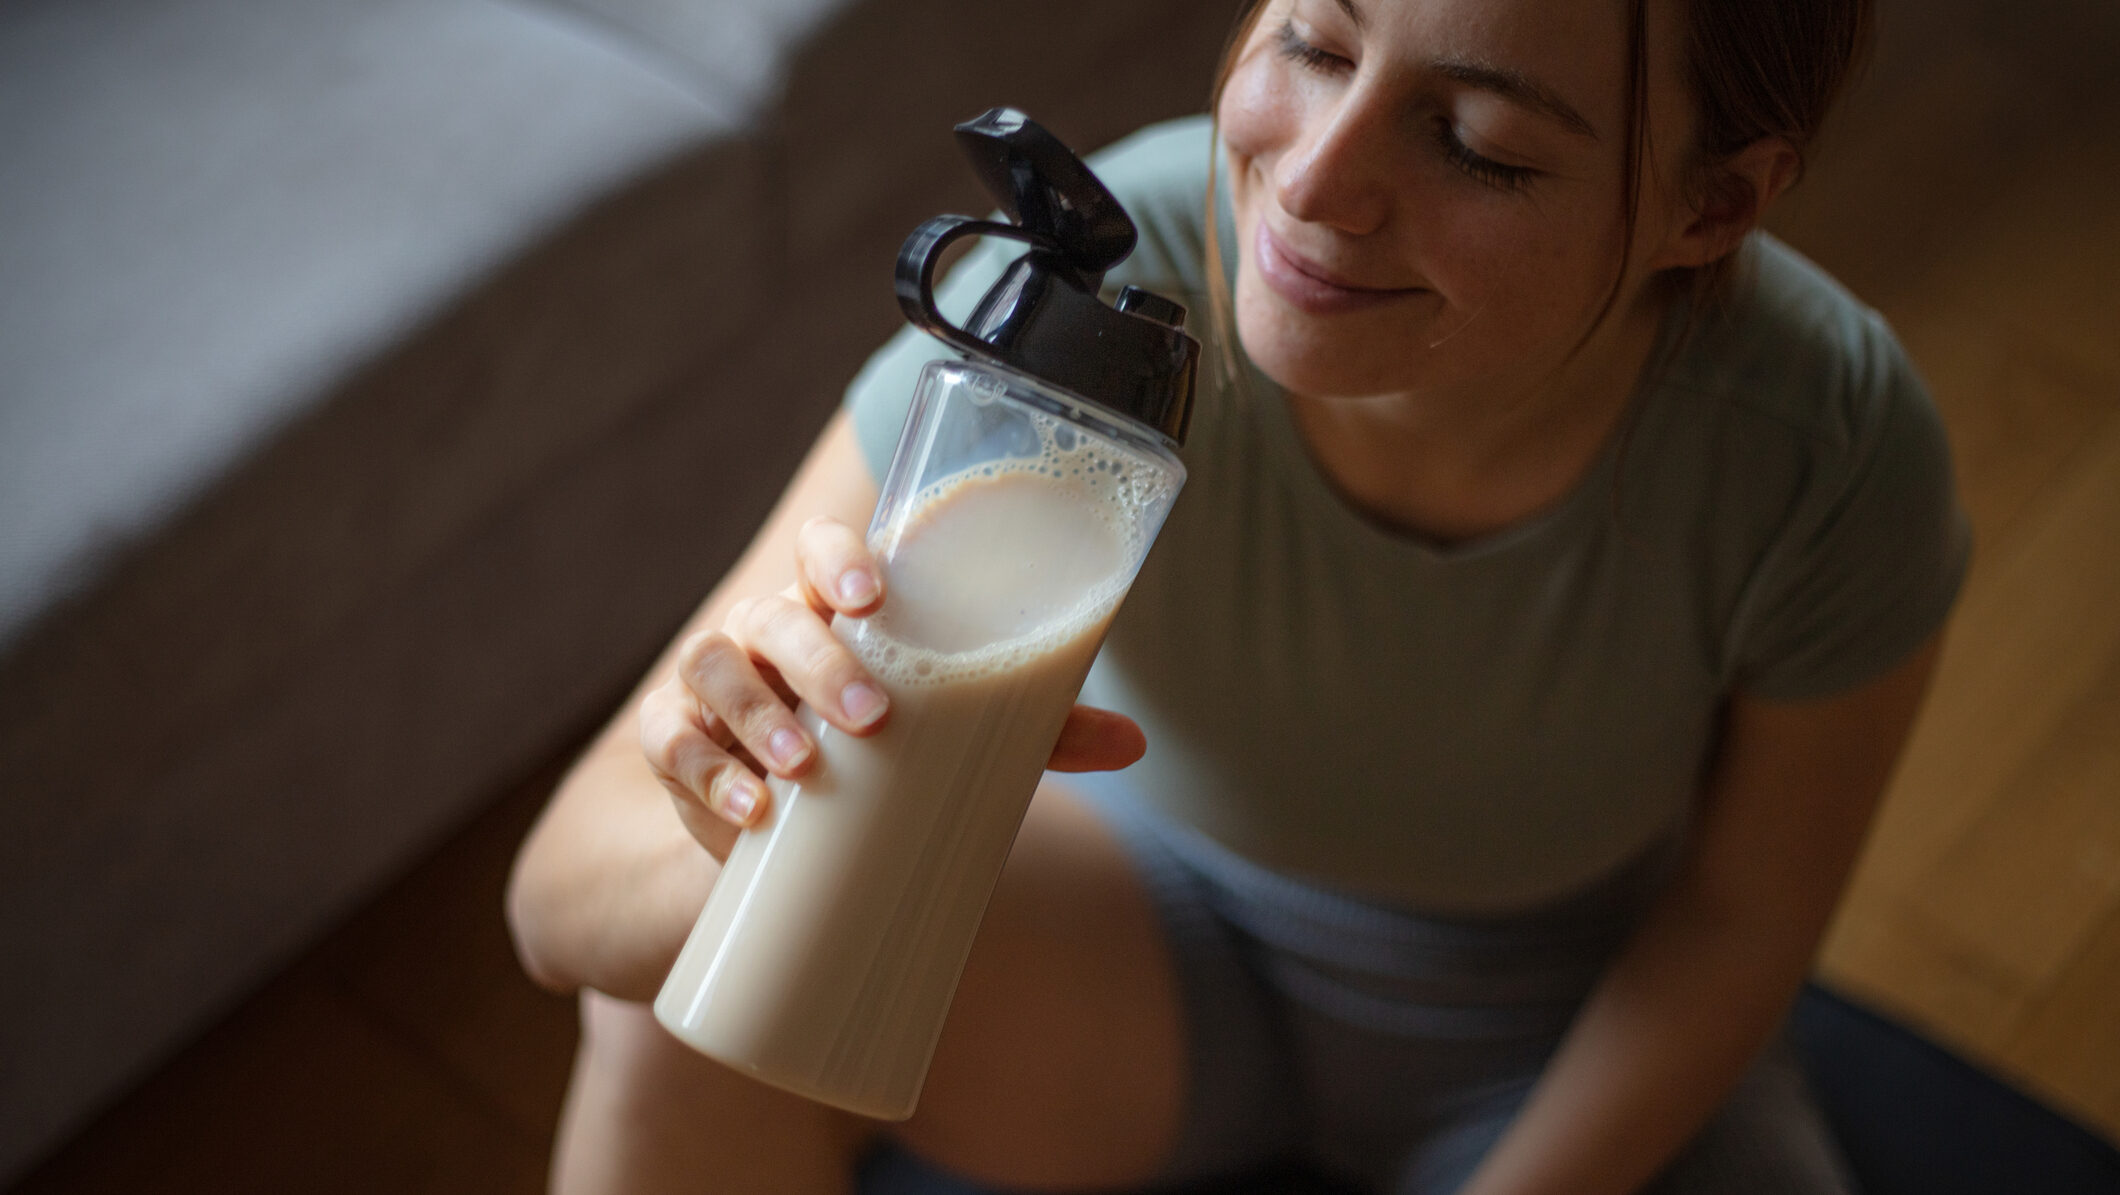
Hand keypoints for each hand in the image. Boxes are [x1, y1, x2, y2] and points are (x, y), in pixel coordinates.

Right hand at [639, 516, 1146, 856]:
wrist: (785, 832)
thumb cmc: (879, 751)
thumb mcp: (954, 734)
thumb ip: (1030, 727)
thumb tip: (1132, 742)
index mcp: (829, 605)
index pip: (820, 547)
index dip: (838, 555)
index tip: (871, 591)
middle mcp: (764, 629)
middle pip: (773, 613)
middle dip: (818, 659)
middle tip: (870, 716)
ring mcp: (710, 683)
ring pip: (713, 666)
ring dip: (758, 715)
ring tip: (805, 767)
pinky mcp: (673, 744)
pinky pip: (672, 742)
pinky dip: (706, 772)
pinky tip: (750, 809)